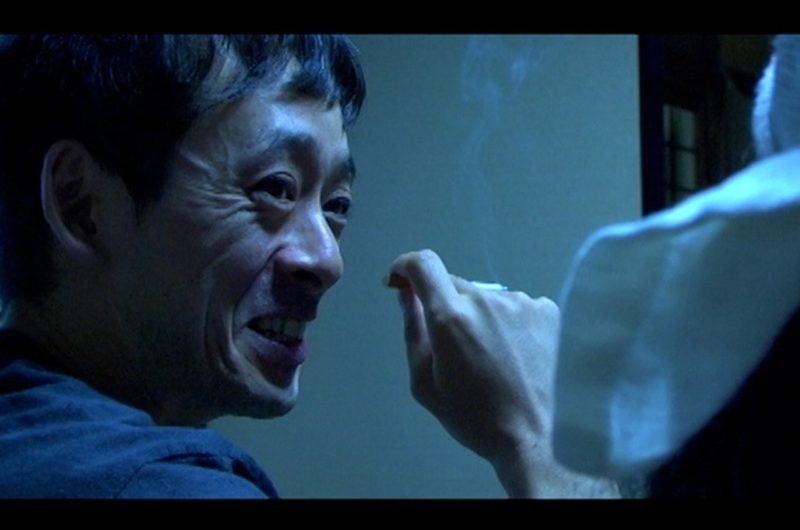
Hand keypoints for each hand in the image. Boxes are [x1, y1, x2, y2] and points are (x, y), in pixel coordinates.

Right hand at [388, 249, 618, 497]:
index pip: (423, 265)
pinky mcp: (547, 310)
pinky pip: (516, 306)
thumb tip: (405, 292)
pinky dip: (510, 323)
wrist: (535, 436)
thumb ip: (412, 329)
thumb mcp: (425, 382)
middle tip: (456, 349)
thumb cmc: (474, 416)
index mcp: (450, 318)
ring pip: (487, 298)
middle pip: (455, 285)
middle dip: (447, 307)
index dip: (407, 265)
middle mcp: (487, 300)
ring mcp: (521, 302)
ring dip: (482, 317)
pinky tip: (516, 355)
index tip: (402, 277)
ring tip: (493, 359)